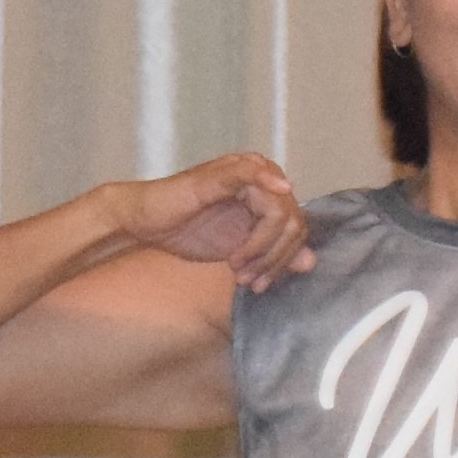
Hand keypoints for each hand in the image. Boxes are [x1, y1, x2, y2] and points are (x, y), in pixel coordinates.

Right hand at [101, 153, 313, 293]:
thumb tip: (311, 262)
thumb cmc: (188, 230)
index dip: (282, 261)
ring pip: (278, 210)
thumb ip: (274, 253)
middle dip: (273, 259)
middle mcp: (259, 179)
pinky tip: (280, 194)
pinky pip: (251, 174)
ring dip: (261, 247)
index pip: (296, 227)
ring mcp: (240, 173)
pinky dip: (267, 185)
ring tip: (237, 267)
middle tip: (248, 280)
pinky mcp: (220, 174)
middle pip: (293, 221)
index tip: (258, 283)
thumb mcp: (240, 251)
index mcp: (266, 195)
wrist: (147, 223)